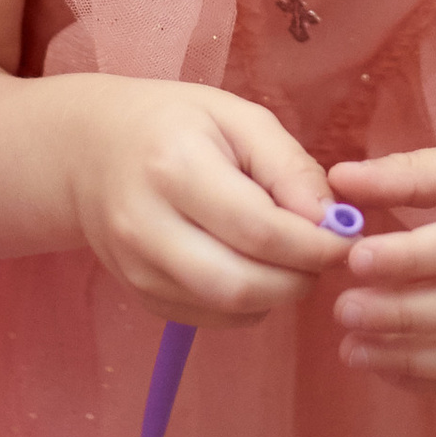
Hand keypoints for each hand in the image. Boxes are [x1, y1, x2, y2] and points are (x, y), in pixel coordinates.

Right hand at [60, 77, 346, 324]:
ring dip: (277, 293)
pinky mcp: (140, 295)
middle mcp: (147, 226)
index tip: (346, 237)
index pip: (260, 229)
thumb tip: (332, 222)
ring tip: (291, 257)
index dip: (315, 244)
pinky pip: (210, 318)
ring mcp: (137, 269)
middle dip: (299, 280)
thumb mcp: (238, 118)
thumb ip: (289, 167)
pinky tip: (253, 266)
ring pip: (228, 309)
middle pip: (241, 284)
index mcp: (174, 167)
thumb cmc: (174, 123)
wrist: (89, 150)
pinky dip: (248, 304)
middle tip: (323, 256)